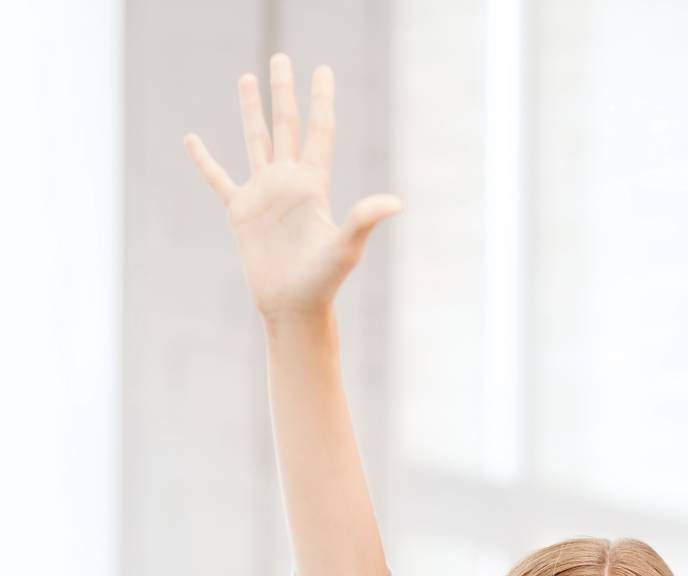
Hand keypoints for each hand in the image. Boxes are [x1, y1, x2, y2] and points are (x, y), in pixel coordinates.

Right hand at [183, 53, 402, 323]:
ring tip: (246, 78)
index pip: (318, 131)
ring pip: (255, 141)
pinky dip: (204, 160)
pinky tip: (192, 139)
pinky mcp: (241, 212)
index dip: (321, 100)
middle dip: (283, 91)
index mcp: (313, 184)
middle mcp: (288, 183)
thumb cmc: (323, 282)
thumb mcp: (346, 247)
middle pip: (285, 125)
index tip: (322, 69)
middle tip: (281, 58)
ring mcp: (263, 195)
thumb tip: (396, 203)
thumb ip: (364, 219)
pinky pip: (218, 178)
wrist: (293, 307)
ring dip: (250, 110)